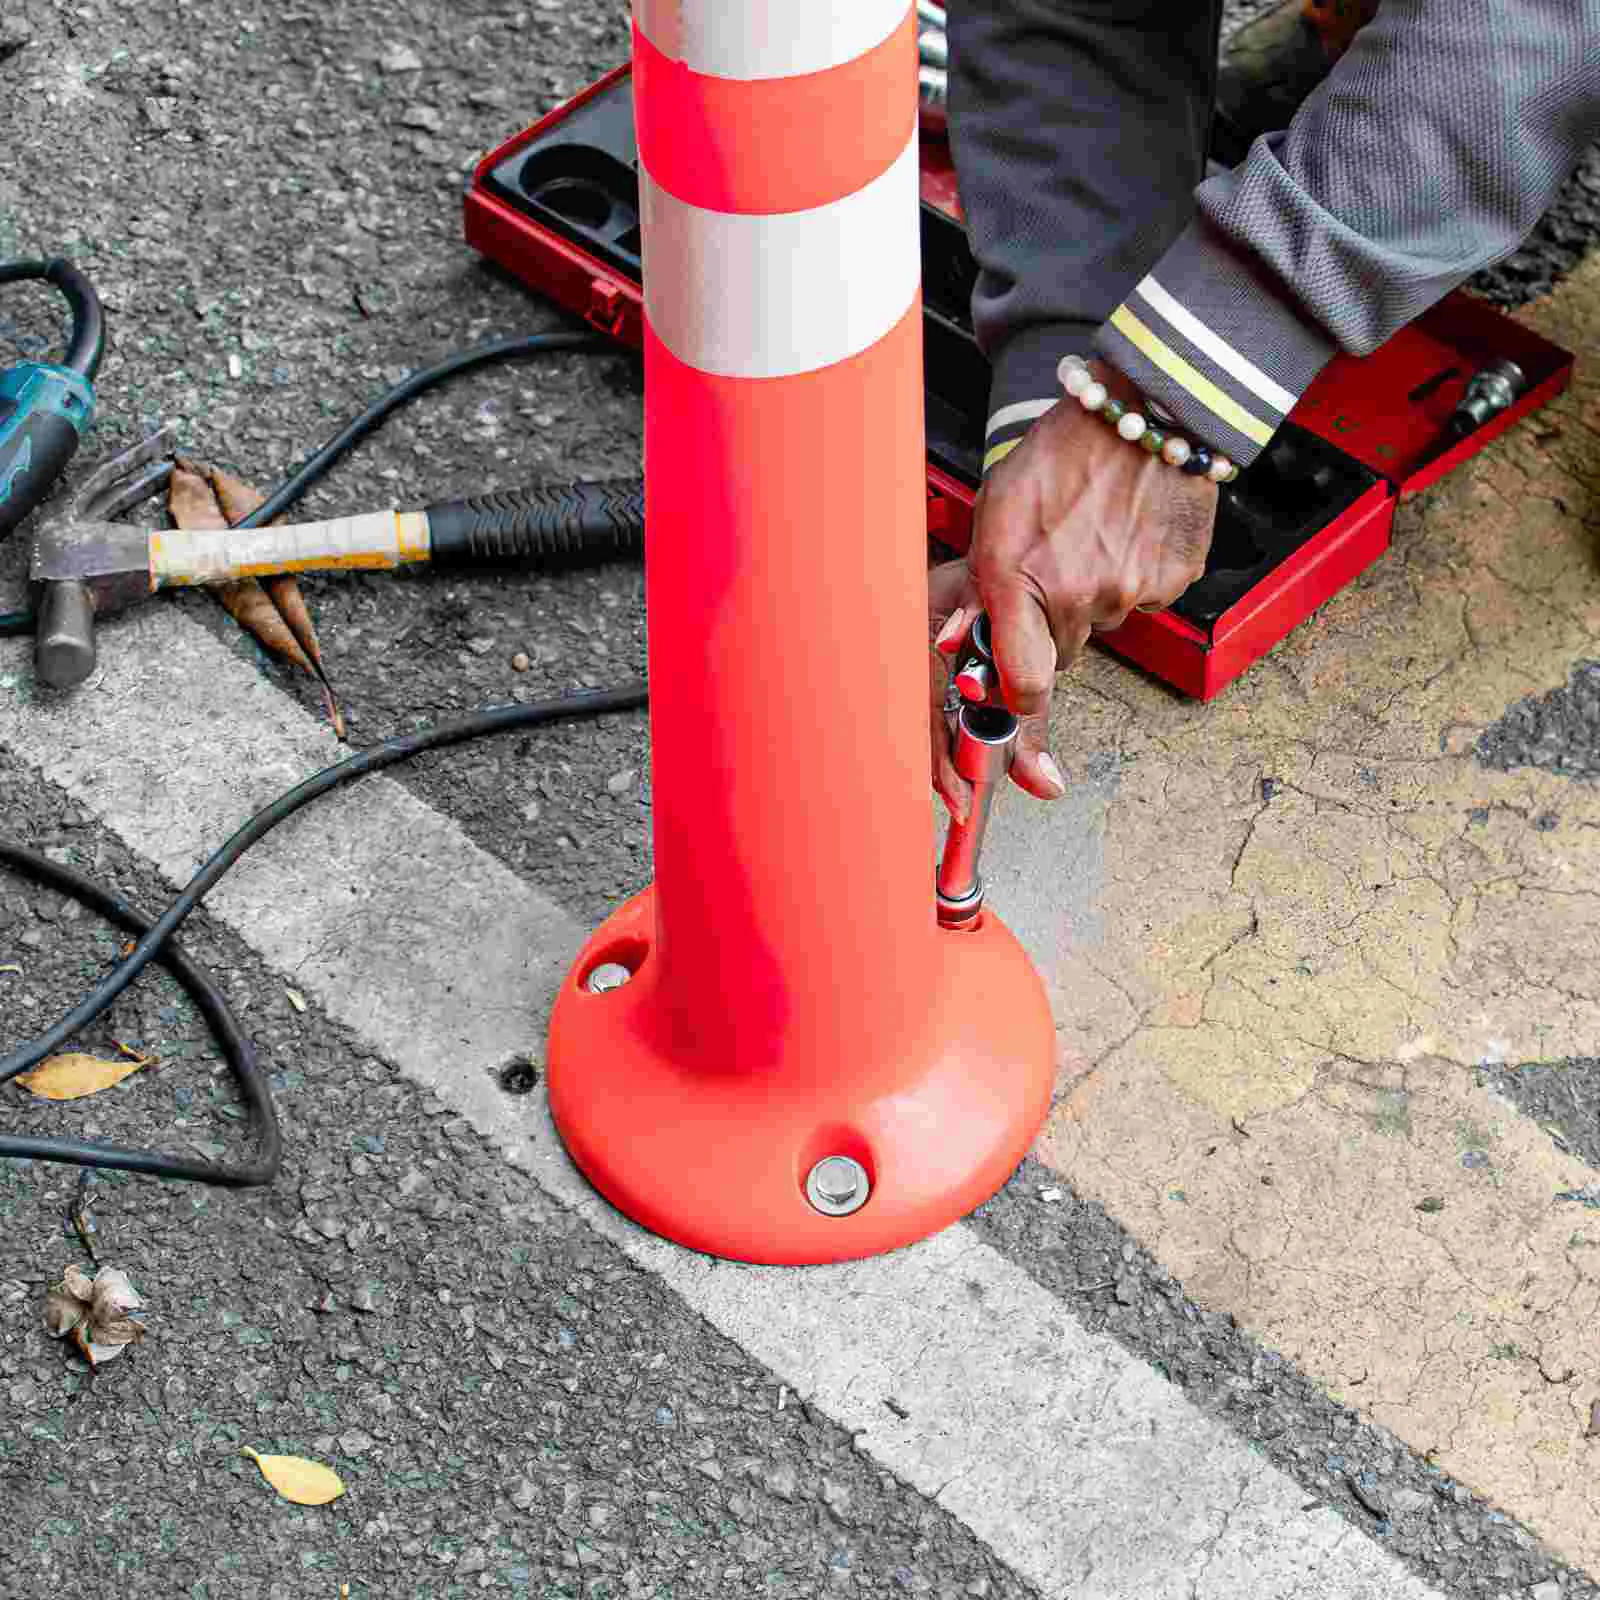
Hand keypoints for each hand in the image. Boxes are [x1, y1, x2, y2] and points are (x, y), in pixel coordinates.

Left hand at [928, 363, 1217, 818]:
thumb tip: (962, 655)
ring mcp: (1130, 589)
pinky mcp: (1173, 580)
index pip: (1022, 685)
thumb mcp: (996, 518)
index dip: (1021, 723)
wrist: (1143, 408)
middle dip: (1050, 626)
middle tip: (1053, 565)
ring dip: (1091, 596)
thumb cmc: (1058, 458)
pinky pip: (1143, 603)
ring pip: (1101, 624)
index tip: (1027, 761)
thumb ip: (981, 593)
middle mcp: (1076, 592)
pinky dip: (1133, 577)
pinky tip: (1127, 532)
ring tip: (1091, 533)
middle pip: (1061, 655)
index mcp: (1019, 578)